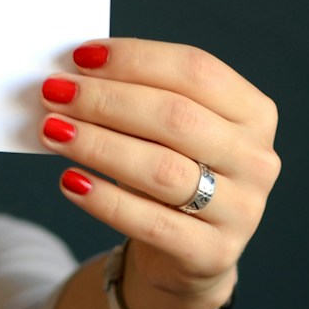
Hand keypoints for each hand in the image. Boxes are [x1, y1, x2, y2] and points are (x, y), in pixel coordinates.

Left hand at [37, 38, 279, 308]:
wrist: (183, 250)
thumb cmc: (168, 169)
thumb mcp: (165, 130)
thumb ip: (135, 96)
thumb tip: (71, 74)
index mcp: (253, 113)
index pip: (196, 71)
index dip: (136, 59)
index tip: (80, 56)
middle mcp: (256, 159)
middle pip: (176, 117)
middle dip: (106, 100)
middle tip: (54, 92)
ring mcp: (242, 210)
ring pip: (162, 169)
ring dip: (98, 145)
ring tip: (53, 131)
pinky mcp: (213, 252)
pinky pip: (151, 223)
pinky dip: (105, 200)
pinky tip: (71, 181)